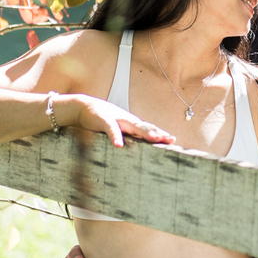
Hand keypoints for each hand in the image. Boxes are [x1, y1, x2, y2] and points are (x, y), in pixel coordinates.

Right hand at [57, 94, 175, 148]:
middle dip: (158, 133)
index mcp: (131, 124)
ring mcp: (116, 119)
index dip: (161, 133)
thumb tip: (138, 150)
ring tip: (155, 139)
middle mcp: (127, 121)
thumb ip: (127, 137)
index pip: (149, 129)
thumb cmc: (102, 120)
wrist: (83, 108)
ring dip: (145, 132)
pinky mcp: (103, 120)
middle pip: (145, 127)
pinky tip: (119, 145)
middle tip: (170, 139)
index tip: (173, 140)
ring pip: (133, 126)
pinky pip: (111, 129)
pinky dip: (115, 136)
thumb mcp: (117, 129)